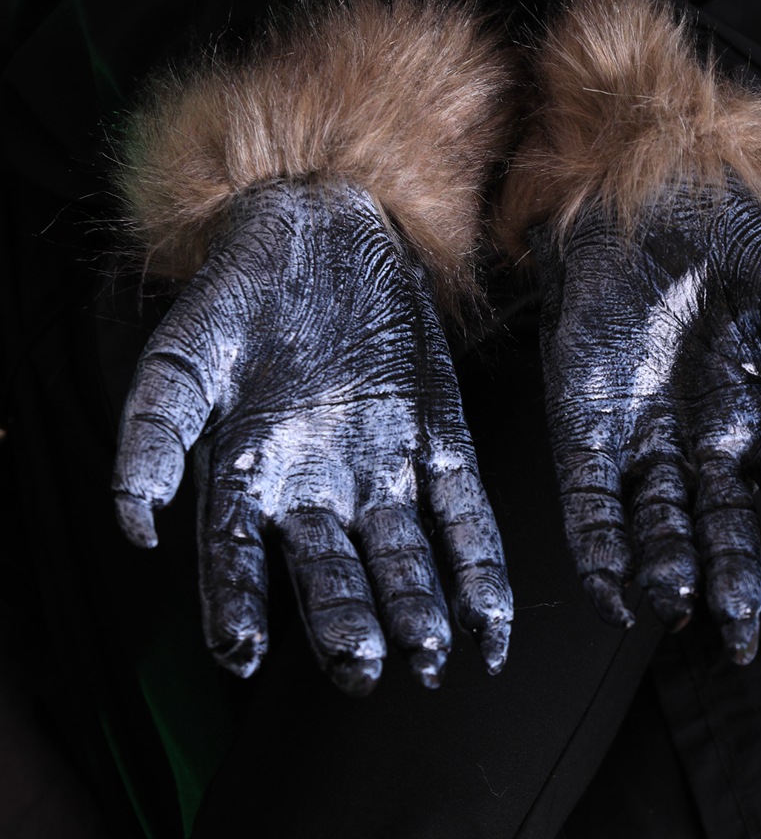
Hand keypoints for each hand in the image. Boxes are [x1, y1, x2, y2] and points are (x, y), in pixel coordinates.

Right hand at [113, 180, 512, 694]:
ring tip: (430, 653)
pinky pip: (465, 516)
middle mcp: (320, 490)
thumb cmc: (244, 293)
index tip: (241, 653)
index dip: (236, 606)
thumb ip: (155, 431)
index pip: (239, 560)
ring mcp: (385, 471)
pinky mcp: (442, 445)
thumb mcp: (187, 350)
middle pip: (332, 573)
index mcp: (251, 477)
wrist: (321, 231)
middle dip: (348, 624)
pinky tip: (491, 620)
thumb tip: (133, 519)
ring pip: (403, 558)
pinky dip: (479, 568)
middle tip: (364, 665)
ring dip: (419, 609)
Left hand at [534, 183, 760, 662]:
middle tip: (742, 628)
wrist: (655, 201)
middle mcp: (702, 440)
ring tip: (679, 605)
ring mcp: (641, 437)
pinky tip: (611, 589)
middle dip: (734, 576)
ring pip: (656, 521)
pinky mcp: (584, 428)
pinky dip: (597, 547)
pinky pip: (588, 500)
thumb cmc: (738, 252)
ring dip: (666, 567)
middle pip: (721, 524)